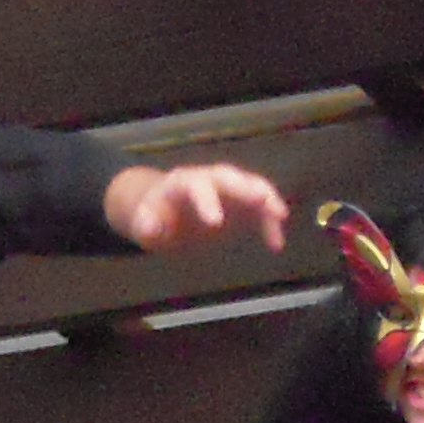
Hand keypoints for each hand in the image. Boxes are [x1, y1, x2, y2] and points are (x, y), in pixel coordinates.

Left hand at [103, 161, 289, 253]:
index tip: (215, 223)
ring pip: (251, 185)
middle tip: (261, 200)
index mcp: (182, 182)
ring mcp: (228, 188)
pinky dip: (270, 223)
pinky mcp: (241, 203)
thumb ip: (146, 225)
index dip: (206, 201)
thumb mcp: (143, 223)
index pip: (196, 185)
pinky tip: (276, 245)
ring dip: (267, 198)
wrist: (165, 210)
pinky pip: (260, 208)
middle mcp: (209, 179)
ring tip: (280, 216)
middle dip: (246, 187)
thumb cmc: (153, 216)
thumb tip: (149, 228)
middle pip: (229, 178)